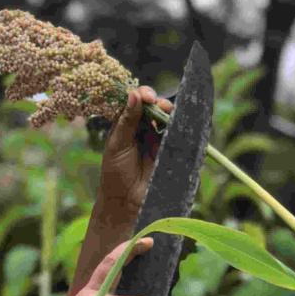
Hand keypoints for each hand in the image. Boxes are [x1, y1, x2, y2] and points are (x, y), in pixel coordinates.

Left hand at [98, 87, 173, 214]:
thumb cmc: (115, 172)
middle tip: (156, 102)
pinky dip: (179, 126)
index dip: (141, 95)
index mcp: (126, 125)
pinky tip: (177, 122)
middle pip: (154, 107)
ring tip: (167, 111)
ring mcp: (158, 139)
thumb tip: (133, 94)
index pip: (135, 102)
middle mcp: (143, 129)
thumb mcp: (118, 144)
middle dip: (157, 102)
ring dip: (169, 111)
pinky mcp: (170, 150)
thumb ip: (127, 120)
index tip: (145, 95)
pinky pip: (177, 134)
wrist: (126, 201)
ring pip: (167, 118)